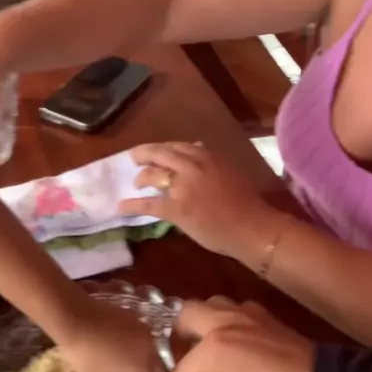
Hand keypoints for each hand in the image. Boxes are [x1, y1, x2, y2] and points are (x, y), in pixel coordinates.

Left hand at [60, 296, 165, 371]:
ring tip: (132, 369)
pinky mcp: (141, 321)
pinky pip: (148, 342)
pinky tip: (128, 351)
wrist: (79, 318)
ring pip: (156, 356)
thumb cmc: (86, 356)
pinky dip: (143, 351)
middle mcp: (151, 353)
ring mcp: (147, 334)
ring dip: (148, 366)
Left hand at [119, 143, 280, 260]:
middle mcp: (191, 166)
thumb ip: (208, 160)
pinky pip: (148, 205)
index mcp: (206, 155)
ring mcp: (181, 187)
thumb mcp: (227, 170)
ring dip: (141, 178)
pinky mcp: (175, 209)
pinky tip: (121, 206)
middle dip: (143, 154)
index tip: (155, 151)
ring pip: (152, 175)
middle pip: (159, 154)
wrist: (250, 226)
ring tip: (136, 183)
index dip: (162, 148)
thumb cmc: (244, 200)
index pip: (176, 146)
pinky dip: (132, 205)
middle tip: (134, 157)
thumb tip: (195, 147)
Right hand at [168, 297, 313, 371]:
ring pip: (210, 304)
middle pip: (186, 314)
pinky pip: (233, 308)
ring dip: (200, 324)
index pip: (181, 369)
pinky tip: (230, 344)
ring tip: (201, 350)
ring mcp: (245, 312)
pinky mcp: (263, 314)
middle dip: (178, 338)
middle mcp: (224, 320)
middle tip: (181, 362)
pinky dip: (223, 321)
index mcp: (214, 347)